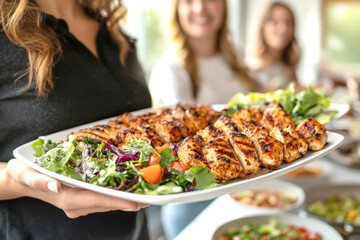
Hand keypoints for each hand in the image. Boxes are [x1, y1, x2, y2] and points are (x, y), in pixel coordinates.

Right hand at [5, 159, 148, 217]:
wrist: (21, 180)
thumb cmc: (23, 174)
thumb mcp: (26, 173)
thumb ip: (39, 180)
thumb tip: (55, 185)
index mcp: (65, 198)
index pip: (96, 201)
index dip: (117, 202)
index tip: (136, 203)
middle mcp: (74, 204)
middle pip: (106, 203)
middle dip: (127, 201)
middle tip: (149, 198)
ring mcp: (78, 204)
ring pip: (105, 202)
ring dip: (124, 199)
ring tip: (145, 194)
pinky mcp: (80, 199)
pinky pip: (101, 198)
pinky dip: (115, 195)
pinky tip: (128, 190)